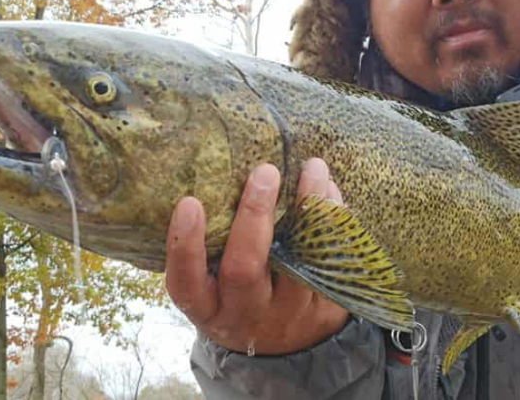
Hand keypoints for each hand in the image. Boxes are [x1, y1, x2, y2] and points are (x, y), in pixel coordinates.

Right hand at [164, 158, 349, 354]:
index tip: (190, 202)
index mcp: (209, 308)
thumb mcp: (213, 287)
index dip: (185, 245)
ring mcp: (289, 312)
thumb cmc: (238, 298)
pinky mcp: (325, 307)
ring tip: (313, 168)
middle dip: (253, 217)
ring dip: (310, 211)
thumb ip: (209, 248)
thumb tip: (216, 174)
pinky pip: (332, 262)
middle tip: (265, 172)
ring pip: (300, 263)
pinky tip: (330, 190)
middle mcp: (246, 312)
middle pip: (245, 270)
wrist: (285, 350)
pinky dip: (334, 222)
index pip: (186, 282)